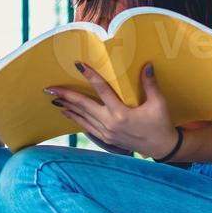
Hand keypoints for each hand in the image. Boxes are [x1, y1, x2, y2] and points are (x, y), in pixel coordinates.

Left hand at [47, 63, 176, 158]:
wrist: (161, 147)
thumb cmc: (160, 124)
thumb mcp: (158, 103)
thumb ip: (150, 84)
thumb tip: (147, 65)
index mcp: (121, 113)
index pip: (102, 90)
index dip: (90, 76)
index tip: (79, 65)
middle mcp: (110, 123)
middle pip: (84, 106)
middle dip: (66, 96)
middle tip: (50, 88)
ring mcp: (106, 133)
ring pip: (82, 117)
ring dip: (68, 107)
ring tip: (54, 99)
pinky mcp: (106, 139)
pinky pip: (87, 127)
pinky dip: (76, 119)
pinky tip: (68, 113)